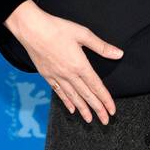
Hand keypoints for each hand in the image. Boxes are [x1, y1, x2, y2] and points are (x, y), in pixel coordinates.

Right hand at [4, 0, 122, 124]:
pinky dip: (66, 102)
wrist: (31, 29)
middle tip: (105, 121)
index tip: (112, 111)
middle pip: (86, 96)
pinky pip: (59, 92)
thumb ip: (101, 46)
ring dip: (82, 109)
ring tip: (89, 120)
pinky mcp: (46, 75)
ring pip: (73, 97)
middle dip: (97, 109)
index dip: (106, 100)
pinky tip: (71, 109)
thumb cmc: (57, 28)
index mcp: (80, 65)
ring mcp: (57, 76)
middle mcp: (69, 74)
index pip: (97, 87)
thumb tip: (118, 54)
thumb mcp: (83, 34)